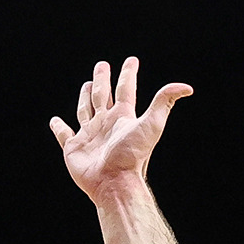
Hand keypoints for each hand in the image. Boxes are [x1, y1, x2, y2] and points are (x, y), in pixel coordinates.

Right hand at [49, 57, 192, 203]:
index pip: (126, 90)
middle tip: (102, 65)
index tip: (132, 61)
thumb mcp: (151, 124)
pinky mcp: (74, 147)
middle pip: (103, 96)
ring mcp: (90, 135)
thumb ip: (164, 103)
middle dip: (103, 80)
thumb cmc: (133, 155)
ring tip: (87, 86)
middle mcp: (106, 124)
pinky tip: (56, 121)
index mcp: (123, 117)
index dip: (129, 74)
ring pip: (86, 111)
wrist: (115, 182)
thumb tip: (187, 87)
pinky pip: (64, 134)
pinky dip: (59, 128)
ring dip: (85, 98)